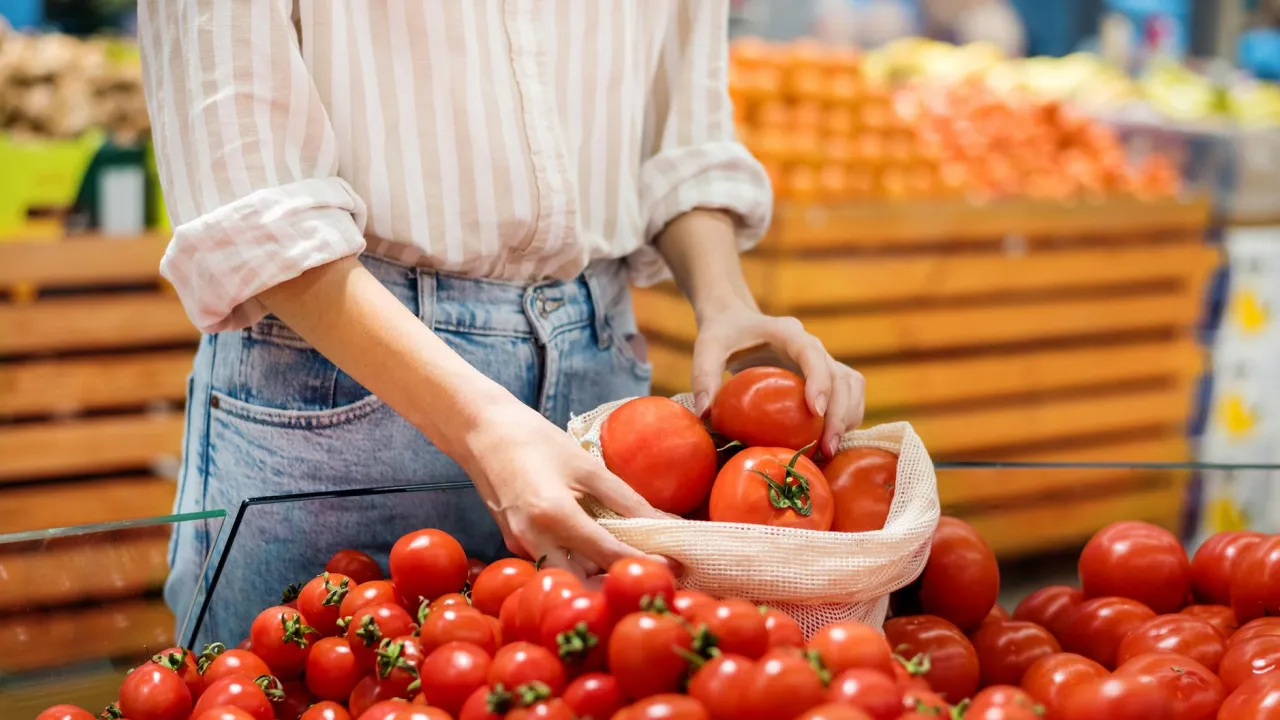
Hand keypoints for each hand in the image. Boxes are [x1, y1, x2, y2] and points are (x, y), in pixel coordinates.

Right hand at [460, 398, 665, 576]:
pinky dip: (578, 563)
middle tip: (652, 573)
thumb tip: (665, 522)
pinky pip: (552, 563)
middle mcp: (533, 540)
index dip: (643, 563)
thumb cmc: (534, 440)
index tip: (673, 568)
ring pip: (567, 576)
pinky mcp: (514, 544)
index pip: (608, 554)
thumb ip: (625, 499)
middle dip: (618, 581)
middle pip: (585, 581)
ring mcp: (520, 546)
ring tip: (632, 561)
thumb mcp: (586, 465)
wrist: (480, 432)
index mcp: (554, 515)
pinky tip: (599, 550)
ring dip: (599, 575)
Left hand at [691, 304, 865, 457]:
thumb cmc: (723, 334)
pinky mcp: (823, 376)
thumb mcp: (707, 348)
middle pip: (841, 376)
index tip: (817, 411)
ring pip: (851, 386)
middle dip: (840, 413)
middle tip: (827, 448)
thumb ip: (704, 375)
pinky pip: (847, 395)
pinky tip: (830, 443)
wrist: (736, 322)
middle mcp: (812, 345)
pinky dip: (846, 417)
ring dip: (848, 417)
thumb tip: (704, 413)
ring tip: (831, 451)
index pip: (812, 354)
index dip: (819, 381)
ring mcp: (822, 360)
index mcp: (787, 333)